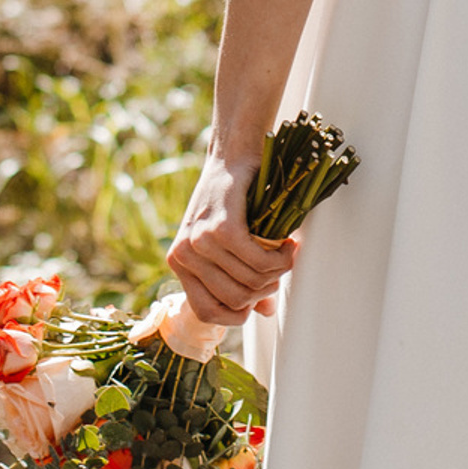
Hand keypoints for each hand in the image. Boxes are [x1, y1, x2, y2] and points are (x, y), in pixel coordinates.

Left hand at [167, 150, 299, 327]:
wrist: (233, 154)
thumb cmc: (233, 199)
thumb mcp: (227, 243)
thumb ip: (241, 278)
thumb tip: (264, 312)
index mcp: (179, 262)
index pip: (206, 313)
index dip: (238, 314)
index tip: (259, 297)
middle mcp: (183, 255)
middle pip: (235, 300)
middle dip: (265, 289)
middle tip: (278, 268)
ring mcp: (200, 242)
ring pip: (250, 281)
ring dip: (277, 271)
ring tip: (285, 252)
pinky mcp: (221, 229)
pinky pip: (258, 261)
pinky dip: (279, 258)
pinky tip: (288, 244)